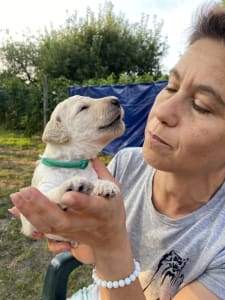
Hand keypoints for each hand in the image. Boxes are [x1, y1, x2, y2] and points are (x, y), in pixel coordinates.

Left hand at [10, 158, 126, 260]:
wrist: (109, 238)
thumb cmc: (113, 209)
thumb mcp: (115, 190)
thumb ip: (102, 172)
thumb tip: (89, 155)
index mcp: (102, 210)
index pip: (91, 207)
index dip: (79, 202)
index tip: (66, 196)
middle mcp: (84, 223)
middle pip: (61, 220)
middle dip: (42, 207)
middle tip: (26, 192)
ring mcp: (71, 231)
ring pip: (48, 226)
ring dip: (30, 212)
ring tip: (17, 197)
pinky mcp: (61, 235)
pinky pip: (42, 228)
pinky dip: (28, 217)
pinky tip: (16, 206)